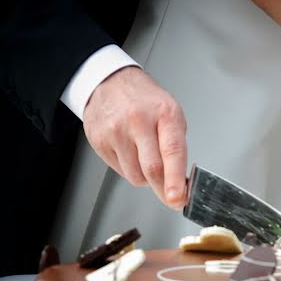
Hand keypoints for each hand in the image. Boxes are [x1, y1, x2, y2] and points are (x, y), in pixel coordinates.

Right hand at [83, 67, 187, 208]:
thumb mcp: (171, 114)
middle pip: (151, 169)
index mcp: (164, 114)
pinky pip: (119, 170)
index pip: (171, 152)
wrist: (111, 82)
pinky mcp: (99, 140)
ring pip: (135, 175)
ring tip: (146, 158)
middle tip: (172, 197)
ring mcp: (115, 131)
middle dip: (164, 190)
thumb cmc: (146, 100)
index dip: (175, 179)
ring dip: (146, 178)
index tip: (178, 198)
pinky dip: (129, 169)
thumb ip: (177, 147)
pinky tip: (130, 153)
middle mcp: (138, 122)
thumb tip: (182, 182)